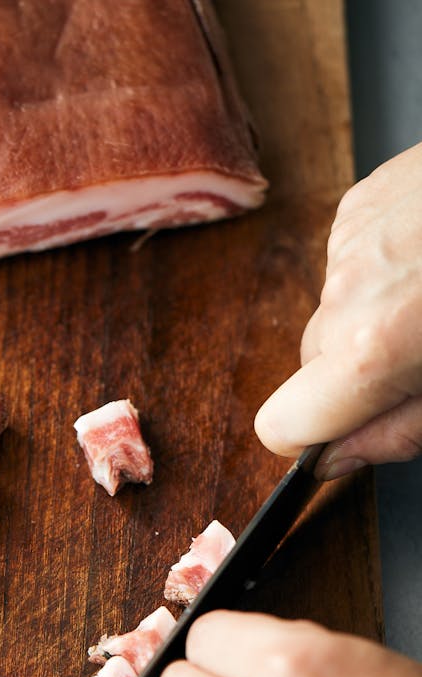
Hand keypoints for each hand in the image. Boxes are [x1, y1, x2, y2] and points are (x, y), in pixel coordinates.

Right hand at [254, 142, 421, 479]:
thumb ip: (398, 433)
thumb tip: (337, 458)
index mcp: (373, 352)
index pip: (280, 425)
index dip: (308, 436)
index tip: (341, 430)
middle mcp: (346, 295)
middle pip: (311, 365)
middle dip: (355, 372)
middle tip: (421, 354)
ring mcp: (348, 244)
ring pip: (334, 313)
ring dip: (373, 316)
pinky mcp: (359, 205)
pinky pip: (349, 265)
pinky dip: (383, 271)